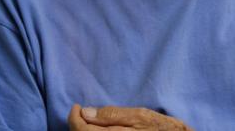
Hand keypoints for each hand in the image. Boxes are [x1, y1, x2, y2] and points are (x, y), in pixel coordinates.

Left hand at [68, 104, 193, 130]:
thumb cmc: (161, 128)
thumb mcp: (140, 115)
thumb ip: (113, 114)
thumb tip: (86, 111)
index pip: (81, 130)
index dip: (73, 118)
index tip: (76, 106)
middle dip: (76, 125)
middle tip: (79, 112)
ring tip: (87, 121)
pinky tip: (96, 130)